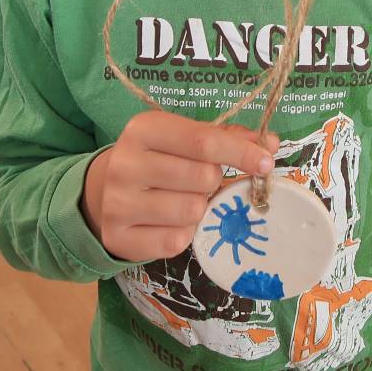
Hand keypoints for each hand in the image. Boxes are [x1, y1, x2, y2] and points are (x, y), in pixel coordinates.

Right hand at [83, 111, 278, 262]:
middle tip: (203, 181)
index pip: (203, 141)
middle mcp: (125, 163)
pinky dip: (184, 234)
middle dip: (214, 181)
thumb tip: (269, 143)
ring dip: (199, 208)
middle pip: (202, 177)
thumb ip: (226, 138)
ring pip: (192, 210)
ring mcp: (118, 203)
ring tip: (183, 200)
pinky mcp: (118, 238)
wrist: (102, 192)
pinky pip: (176, 240)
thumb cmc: (157, 159)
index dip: (241, 152)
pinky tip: (169, 221)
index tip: (266, 162)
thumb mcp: (183, 138)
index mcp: (144, 129)